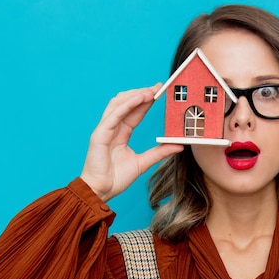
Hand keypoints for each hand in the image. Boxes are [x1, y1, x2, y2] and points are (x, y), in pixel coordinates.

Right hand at [81, 84, 183, 201]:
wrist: (102, 191)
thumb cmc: (116, 178)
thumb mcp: (144, 162)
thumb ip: (159, 152)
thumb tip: (178, 146)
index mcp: (120, 133)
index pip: (134, 112)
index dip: (146, 101)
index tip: (159, 92)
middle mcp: (112, 128)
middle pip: (126, 104)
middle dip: (142, 93)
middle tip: (158, 87)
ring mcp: (104, 130)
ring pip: (119, 105)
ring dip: (135, 95)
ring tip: (151, 91)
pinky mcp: (100, 134)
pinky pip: (114, 115)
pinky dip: (127, 105)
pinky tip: (139, 99)